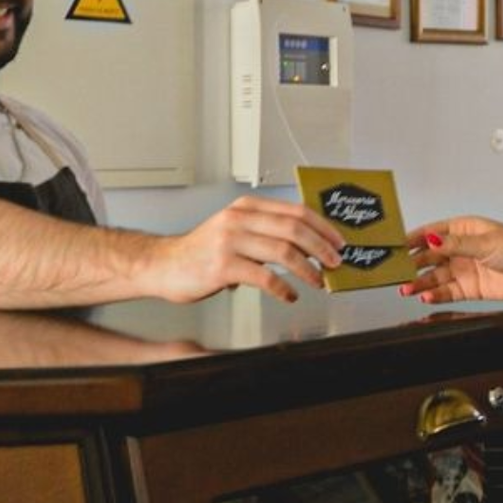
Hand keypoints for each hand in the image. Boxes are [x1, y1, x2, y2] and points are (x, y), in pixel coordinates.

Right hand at [147, 196, 345, 302]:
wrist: (164, 265)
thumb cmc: (202, 251)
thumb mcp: (235, 230)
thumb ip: (265, 232)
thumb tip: (307, 245)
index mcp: (246, 207)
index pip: (295, 211)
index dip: (322, 227)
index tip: (338, 242)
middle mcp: (239, 219)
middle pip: (293, 229)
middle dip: (321, 247)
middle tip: (334, 263)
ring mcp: (230, 241)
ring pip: (283, 251)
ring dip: (307, 270)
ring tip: (317, 281)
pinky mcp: (223, 266)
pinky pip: (264, 277)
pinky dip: (283, 288)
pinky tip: (290, 295)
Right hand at [399, 216, 502, 303]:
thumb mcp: (485, 242)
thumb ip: (456, 244)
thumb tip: (432, 240)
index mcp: (463, 230)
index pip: (432, 232)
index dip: (413, 238)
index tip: (396, 245)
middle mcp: (461, 249)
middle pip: (429, 256)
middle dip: (412, 263)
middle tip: (397, 271)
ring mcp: (464, 269)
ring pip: (435, 276)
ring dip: (420, 282)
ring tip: (407, 288)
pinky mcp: (469, 288)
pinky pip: (447, 291)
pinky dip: (435, 295)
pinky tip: (426, 296)